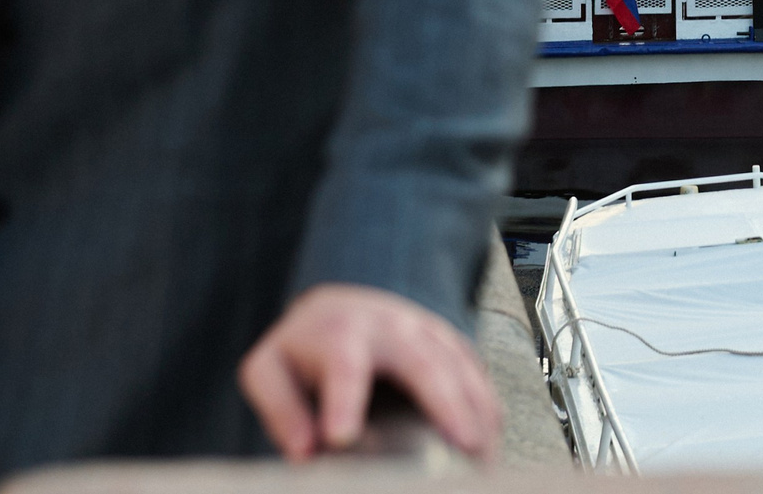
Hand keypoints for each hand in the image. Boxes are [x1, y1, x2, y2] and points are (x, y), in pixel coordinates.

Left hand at [240, 284, 501, 462]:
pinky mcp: (451, 343)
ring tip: (484, 457)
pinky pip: (476, 373)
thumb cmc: (306, 350)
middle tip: (461, 446)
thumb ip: (280, 409)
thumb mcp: (271, 370)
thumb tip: (304, 452)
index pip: (343, 365)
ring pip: (459, 367)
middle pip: (422, 361)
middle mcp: (389, 327)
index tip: (341, 438)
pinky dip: (488, 407)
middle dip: (445, 403)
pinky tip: (491, 441)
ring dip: (477, 411)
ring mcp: (427, 331)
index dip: (344, 401)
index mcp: (338, 334)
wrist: (342, 306)